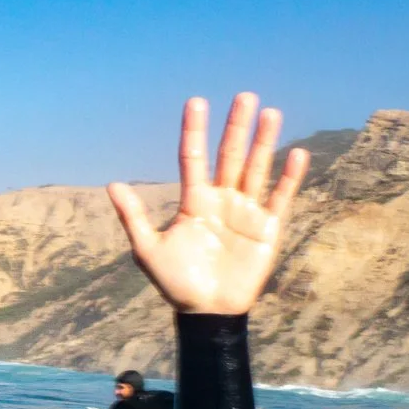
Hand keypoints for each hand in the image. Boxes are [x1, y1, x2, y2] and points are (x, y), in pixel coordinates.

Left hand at [108, 93, 307, 316]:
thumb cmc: (176, 282)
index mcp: (194, 201)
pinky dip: (288, 177)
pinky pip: (280, 198)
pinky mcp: (267, 228)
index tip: (196, 102)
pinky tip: (296, 153)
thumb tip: (112, 184)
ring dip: (264, 142)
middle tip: (244, 96)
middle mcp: (221, 199)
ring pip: (256, 169)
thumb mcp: (149, 249)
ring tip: (270, 113)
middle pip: (230, 156)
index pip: (193, 158)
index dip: (194, 131)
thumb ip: (133, 217)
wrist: (207, 312)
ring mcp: (246, 211)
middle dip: (236, 127)